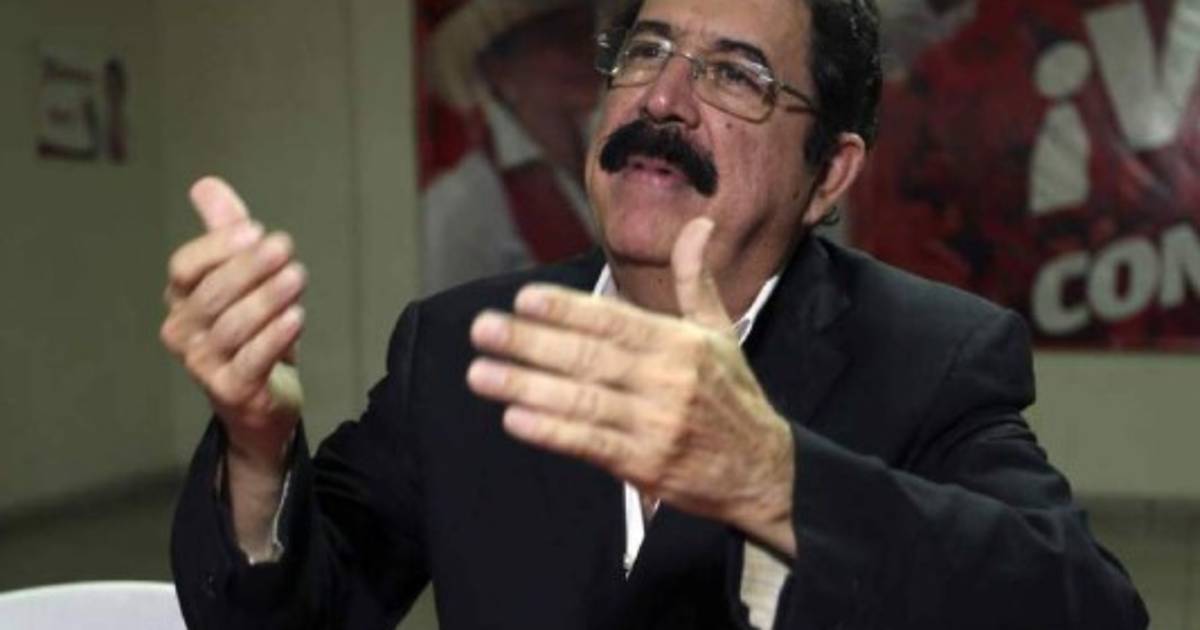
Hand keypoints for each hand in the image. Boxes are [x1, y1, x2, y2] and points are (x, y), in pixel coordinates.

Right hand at [160, 177, 306, 469]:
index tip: (256, 230)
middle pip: (213, 293)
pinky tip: (297, 317)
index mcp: (180, 299)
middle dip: (251, 268)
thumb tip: (206, 184)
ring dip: (269, 298)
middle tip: (286, 248)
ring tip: (298, 277)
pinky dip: (275, 337)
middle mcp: (183, 332)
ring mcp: (203, 365)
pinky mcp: (231, 390)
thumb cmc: (249, 333)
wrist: (260, 400)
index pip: (186, 267)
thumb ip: (226, 233)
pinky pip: (252, 360)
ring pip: (234, 326)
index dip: (218, 247)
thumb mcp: (240, 279)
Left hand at [467, 218, 796, 556]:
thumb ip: (695, 279)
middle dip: (530, 342)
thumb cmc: (732, 396)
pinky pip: (591, 445)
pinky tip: (514, 419)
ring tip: (480, 374)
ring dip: (526, 386)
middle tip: (482, 329)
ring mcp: (656, 425)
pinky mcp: (646, 465)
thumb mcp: (719, 332)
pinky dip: (552, 432)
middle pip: (588, 357)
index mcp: (680, 344)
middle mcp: (667, 381)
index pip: (614, 320)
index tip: (522, 298)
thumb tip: (699, 223)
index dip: (566, 309)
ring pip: (582, 401)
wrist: (763, 470)